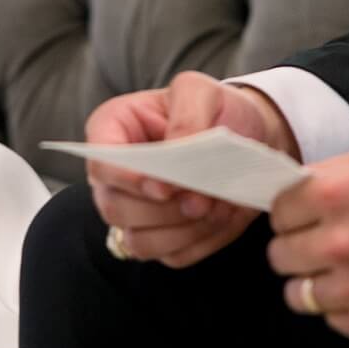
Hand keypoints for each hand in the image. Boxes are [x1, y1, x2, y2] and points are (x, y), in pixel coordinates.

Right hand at [82, 71, 291, 268]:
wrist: (247, 135)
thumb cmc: (216, 108)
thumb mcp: (201, 92)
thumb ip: (186, 116)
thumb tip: (175, 153)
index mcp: (112, 129)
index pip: (100, 163)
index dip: (128, 180)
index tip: (167, 187)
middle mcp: (114, 175)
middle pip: (114, 208)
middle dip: (162, 210)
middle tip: (202, 199)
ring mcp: (134, 210)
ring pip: (139, 242)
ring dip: (182, 231)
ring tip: (216, 206)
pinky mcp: (161, 236)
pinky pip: (171, 256)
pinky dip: (200, 242)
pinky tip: (220, 217)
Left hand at [266, 143, 348, 343]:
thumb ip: (332, 173)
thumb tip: (295, 189)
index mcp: (336, 193)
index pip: (277, 212)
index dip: (291, 215)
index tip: (303, 220)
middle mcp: (340, 240)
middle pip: (280, 255)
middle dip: (297, 249)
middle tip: (322, 246)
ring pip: (298, 294)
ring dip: (314, 283)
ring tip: (340, 273)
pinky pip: (332, 320)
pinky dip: (344, 309)